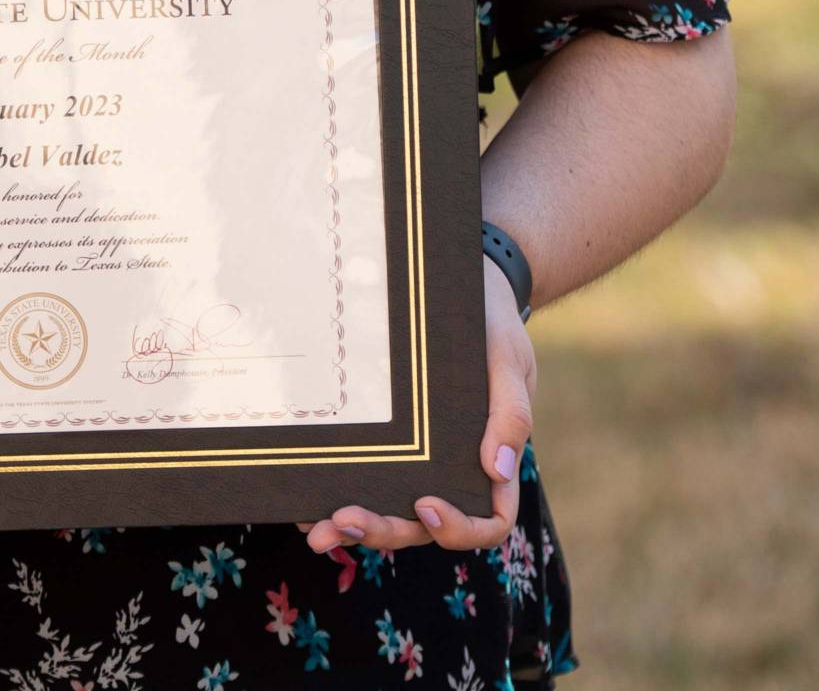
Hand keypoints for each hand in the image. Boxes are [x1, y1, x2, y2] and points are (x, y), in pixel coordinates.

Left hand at [296, 255, 535, 555]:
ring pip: (392, 509)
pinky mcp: (389, 438)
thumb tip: (496, 469)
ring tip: (317, 527)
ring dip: (356, 524)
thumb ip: (510, 413)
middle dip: (385, 530)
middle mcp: (453, 471)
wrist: (462, 288)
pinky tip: (308, 495)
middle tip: (344, 521)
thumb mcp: (508, 361)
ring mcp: (418, 458)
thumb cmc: (493, 328)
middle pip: (425, 526)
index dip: (459, 529)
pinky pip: (367, 473)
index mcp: (492, 462)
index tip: (426, 506)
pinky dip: (339, 490)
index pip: (489, 521)